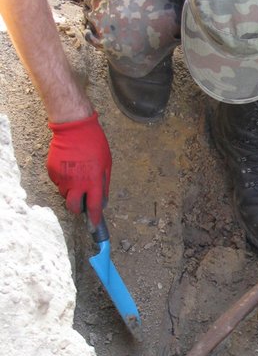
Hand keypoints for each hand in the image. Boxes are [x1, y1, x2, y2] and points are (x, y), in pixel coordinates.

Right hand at [47, 112, 111, 226]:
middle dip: (78, 209)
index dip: (93, 219)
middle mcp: (76, 182)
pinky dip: (64, 180)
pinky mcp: (52, 171)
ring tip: (78, 175)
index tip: (93, 227)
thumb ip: (104, 184)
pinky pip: (58, 182)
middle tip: (83, 202)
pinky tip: (70, 167)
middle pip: (73, 207)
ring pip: (65, 194)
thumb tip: (102, 201)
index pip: (94, 207)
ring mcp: (62, 177)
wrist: (74, 128)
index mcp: (93, 181)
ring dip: (72, 191)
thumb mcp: (107, 164)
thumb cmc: (94, 144)